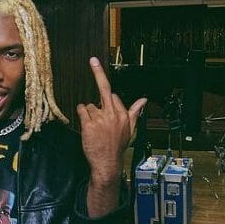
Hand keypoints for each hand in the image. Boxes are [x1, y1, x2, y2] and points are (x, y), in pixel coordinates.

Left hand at [77, 57, 146, 182]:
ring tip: (93, 128)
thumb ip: (135, 112)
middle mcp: (112, 115)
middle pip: (104, 89)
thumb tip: (144, 100)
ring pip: (90, 105)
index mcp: (123, 115)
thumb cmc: (117, 147)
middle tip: (93, 60)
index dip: (108, 101)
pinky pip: (81, 110)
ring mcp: (100, 119)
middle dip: (98, 73)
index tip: (104, 87)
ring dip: (89, 113)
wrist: (107, 163)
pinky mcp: (88, 125)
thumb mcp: (130, 129)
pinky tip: (85, 124)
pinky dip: (81, 114)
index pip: (114, 97)